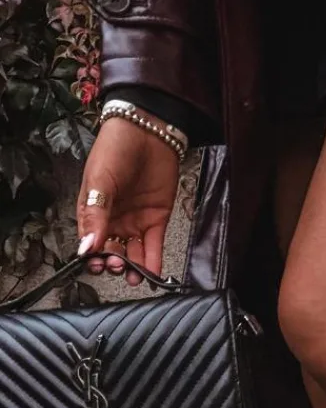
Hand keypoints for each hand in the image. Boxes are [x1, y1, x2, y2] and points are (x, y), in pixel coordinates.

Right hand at [76, 115, 179, 285]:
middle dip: (113, 264)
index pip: (89, 241)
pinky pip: (154, 247)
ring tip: (134, 276)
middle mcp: (112, 220)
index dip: (92, 257)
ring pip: (133, 254)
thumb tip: (86, 247)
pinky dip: (154, 263)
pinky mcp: (156, 221)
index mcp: (92, 210)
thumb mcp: (99, 181)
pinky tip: (152, 276)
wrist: (148, 131)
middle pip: (110, 251)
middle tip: (116, 266)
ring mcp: (134, 222)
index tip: (95, 265)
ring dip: (133, 269)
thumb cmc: (115, 149)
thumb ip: (95, 216)